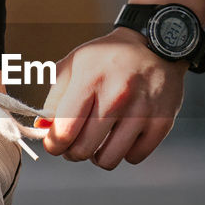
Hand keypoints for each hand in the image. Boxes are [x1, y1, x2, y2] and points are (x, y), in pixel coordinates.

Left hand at [41, 27, 187, 169]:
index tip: (55, 143)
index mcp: (90, 80)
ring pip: (109, 160)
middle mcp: (117, 96)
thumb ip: (54, 97)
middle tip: (77, 143)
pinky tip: (124, 136)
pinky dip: (126, 152)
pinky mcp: (162, 122)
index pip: (64, 132)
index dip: (54, 145)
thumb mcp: (75, 64)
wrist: (157, 45)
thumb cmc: (109, 57)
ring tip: (100, 141)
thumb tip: (42, 130)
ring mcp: (142, 111)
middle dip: (73, 152)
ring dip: (99, 156)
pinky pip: (134, 157)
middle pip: (83, 150)